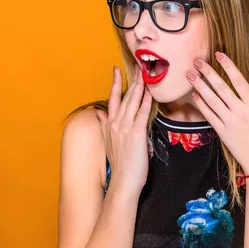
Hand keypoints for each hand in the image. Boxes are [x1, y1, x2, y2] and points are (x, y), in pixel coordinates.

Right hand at [96, 65, 152, 194]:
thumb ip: (103, 126)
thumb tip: (97, 113)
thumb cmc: (120, 165)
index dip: (115, 83)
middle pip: (124, 96)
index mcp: (109, 125)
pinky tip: (150, 93)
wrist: (123, 181)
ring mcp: (125, 128)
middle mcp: (115, 123)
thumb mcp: (108, 143)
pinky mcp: (136, 134)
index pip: (112, 99)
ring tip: (145, 74)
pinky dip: (146, 102)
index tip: (116, 70)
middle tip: (138, 66)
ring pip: (132, 101)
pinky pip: (142, 113)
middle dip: (132, 80)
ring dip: (139, 86)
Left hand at [186, 53, 248, 174]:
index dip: (228, 66)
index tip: (219, 54)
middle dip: (208, 73)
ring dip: (199, 86)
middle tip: (197, 61)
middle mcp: (240, 111)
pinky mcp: (222, 132)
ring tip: (190, 75)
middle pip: (221, 87)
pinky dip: (201, 105)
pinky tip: (194, 96)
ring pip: (211, 100)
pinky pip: (209, 116)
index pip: (239, 80)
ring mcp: (229, 122)